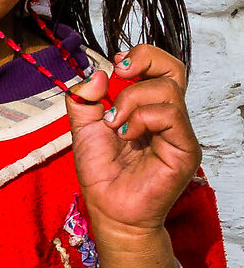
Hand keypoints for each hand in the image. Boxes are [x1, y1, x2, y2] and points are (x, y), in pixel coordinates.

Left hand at [69, 45, 199, 244]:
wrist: (109, 210)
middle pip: (174, 69)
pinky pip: (170, 115)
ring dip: (131, 100)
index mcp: (147, 108)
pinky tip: (125, 134)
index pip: (159, 68)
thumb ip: (84, 100)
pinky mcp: (184, 148)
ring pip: (167, 89)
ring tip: (113, 124)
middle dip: (145, 59)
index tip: (115, 65)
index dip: (141, 57)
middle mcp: (167, 116)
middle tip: (120, 72)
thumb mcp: (83, 129)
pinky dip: (141, 118)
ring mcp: (178, 132)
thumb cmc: (102, 174)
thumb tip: (98, 73)